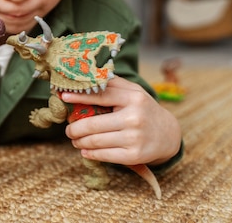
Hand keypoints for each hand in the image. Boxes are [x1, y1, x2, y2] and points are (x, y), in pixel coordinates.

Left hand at [62, 76, 181, 165]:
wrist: (168, 134)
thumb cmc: (144, 109)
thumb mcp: (133, 92)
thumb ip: (112, 84)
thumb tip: (85, 77)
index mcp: (133, 98)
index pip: (100, 96)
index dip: (79, 96)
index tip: (63, 97)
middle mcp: (134, 117)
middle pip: (92, 124)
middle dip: (75, 128)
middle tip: (68, 130)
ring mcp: (134, 138)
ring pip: (95, 141)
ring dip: (80, 141)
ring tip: (75, 140)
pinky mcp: (134, 156)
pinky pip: (104, 155)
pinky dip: (90, 153)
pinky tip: (85, 151)